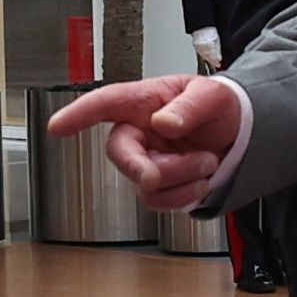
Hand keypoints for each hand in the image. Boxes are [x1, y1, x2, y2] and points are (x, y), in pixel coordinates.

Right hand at [47, 75, 243, 211]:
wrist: (239, 135)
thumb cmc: (219, 106)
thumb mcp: (213, 95)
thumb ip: (189, 107)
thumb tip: (163, 123)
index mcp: (144, 101)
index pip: (105, 104)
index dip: (78, 115)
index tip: (56, 127)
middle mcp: (138, 131)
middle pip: (120, 153)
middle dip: (139, 167)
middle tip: (155, 176)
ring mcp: (146, 161)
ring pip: (145, 182)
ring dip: (181, 178)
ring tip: (208, 162)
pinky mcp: (158, 187)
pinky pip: (160, 201)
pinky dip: (184, 196)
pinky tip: (201, 181)